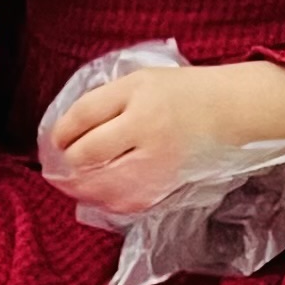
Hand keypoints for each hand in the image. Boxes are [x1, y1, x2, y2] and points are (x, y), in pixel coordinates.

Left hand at [48, 58, 284, 218]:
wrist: (230, 113)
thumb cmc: (182, 94)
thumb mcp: (141, 81)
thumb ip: (105, 102)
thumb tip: (66, 134)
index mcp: (138, 94)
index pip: (84, 115)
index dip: (60, 132)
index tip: (54, 139)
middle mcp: (146, 128)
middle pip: (88, 154)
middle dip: (65, 163)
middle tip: (58, 164)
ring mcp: (156, 162)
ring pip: (102, 185)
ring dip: (79, 187)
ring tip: (71, 181)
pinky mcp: (165, 187)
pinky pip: (124, 202)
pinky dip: (105, 200)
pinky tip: (99, 194)